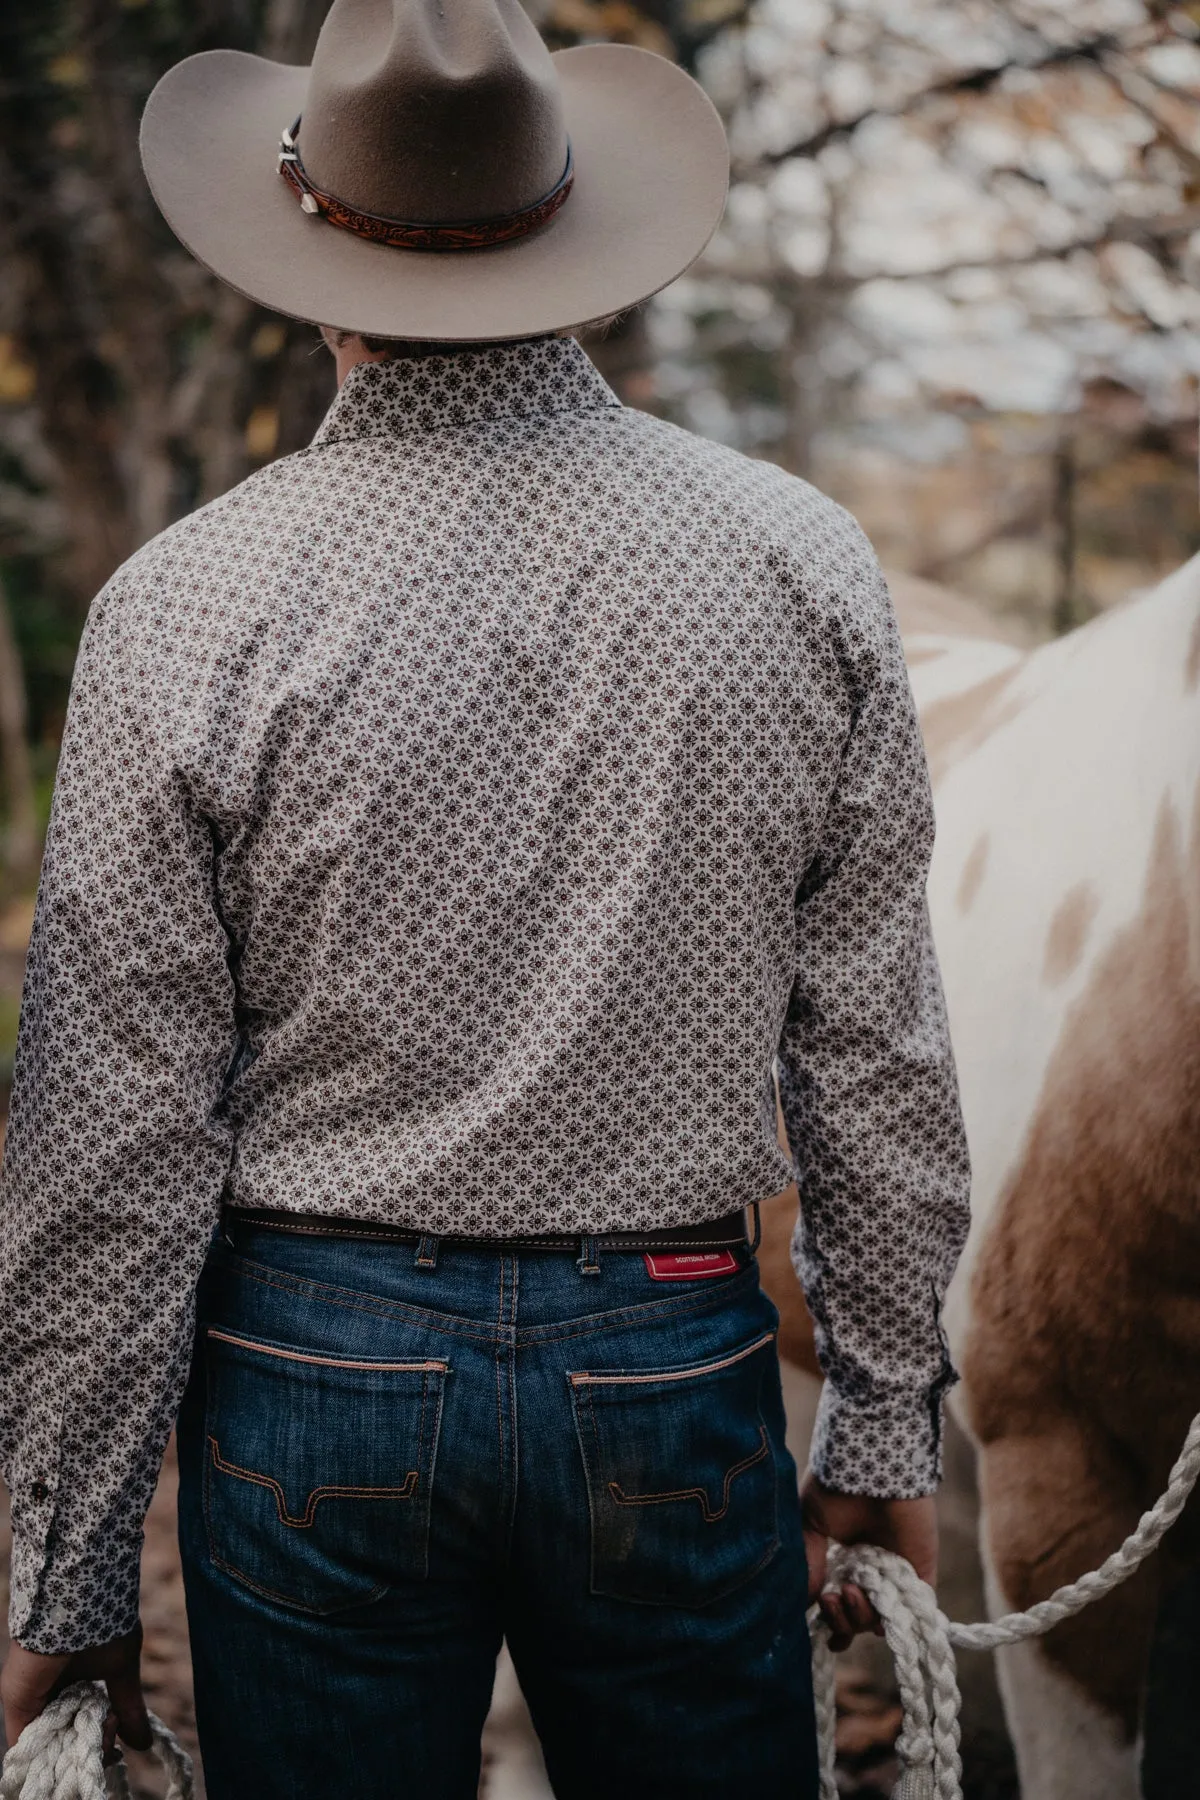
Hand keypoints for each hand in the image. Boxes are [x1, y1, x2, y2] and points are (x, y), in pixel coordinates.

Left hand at [1, 1622, 150, 1759]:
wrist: (82, 1597)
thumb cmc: (103, 1623)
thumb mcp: (120, 1670)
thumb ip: (128, 1706)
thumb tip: (144, 1744)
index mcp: (69, 1684)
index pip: (78, 1727)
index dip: (96, 1742)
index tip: (117, 1747)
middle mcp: (48, 1693)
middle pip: (65, 1739)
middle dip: (90, 1746)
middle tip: (112, 1731)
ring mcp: (31, 1698)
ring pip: (51, 1743)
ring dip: (79, 1747)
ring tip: (104, 1730)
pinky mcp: (18, 1701)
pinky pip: (30, 1742)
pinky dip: (55, 1749)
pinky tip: (82, 1738)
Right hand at [800, 1472, 938, 1650]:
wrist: (870, 1467)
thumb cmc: (835, 1489)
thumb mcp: (810, 1526)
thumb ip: (809, 1566)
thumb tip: (805, 1606)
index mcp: (844, 1560)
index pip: (839, 1604)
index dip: (831, 1622)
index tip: (821, 1631)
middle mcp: (871, 1572)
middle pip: (858, 1620)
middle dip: (841, 1621)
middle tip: (831, 1601)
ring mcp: (895, 1574)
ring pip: (879, 1620)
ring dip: (860, 1617)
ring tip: (851, 1593)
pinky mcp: (920, 1574)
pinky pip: (913, 1612)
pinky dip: (896, 1620)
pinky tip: (874, 1610)